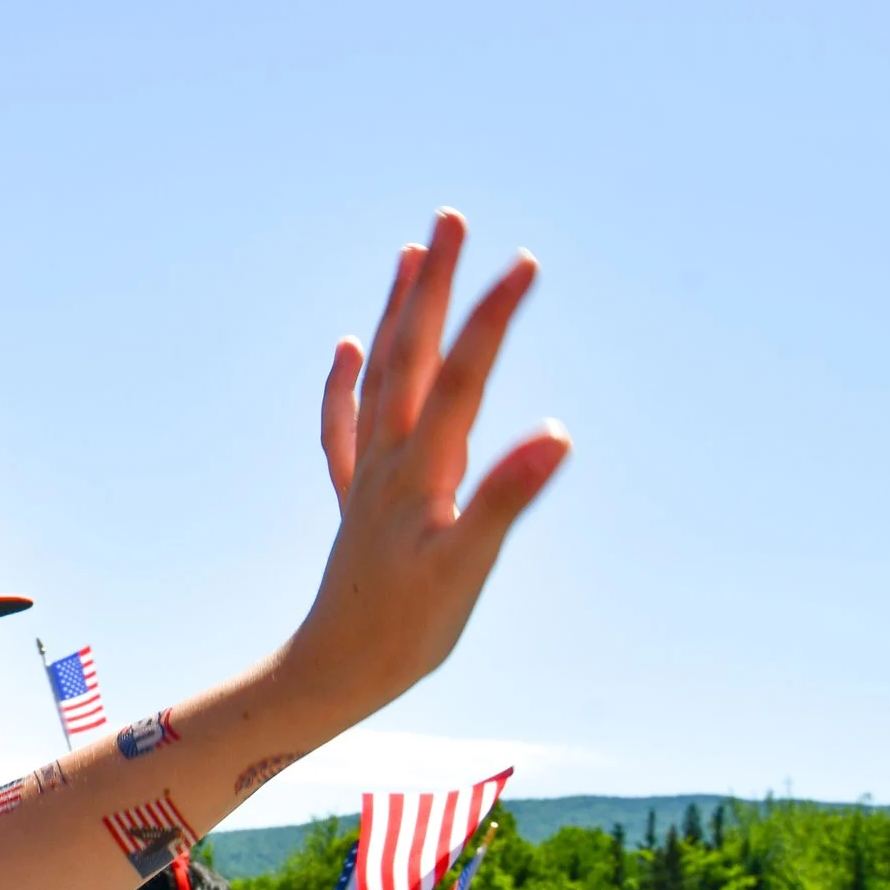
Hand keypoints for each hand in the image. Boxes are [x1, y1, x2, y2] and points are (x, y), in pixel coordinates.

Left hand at [295, 212, 568, 714]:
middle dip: (431, 285)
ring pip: (380, 378)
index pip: (461, 376)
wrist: (334, 673)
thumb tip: (556, 436)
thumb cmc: (405, 629)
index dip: (493, 317)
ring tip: (408, 255)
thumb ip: (507, 499)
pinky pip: (345, 429)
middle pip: (409, 355)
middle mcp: (388, 460)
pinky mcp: (356, 502)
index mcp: (420, 469)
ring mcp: (368, 478)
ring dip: (395, 315)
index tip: (526, 259)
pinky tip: (348, 350)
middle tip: (449, 217)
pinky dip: (345, 385)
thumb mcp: (467, 569)